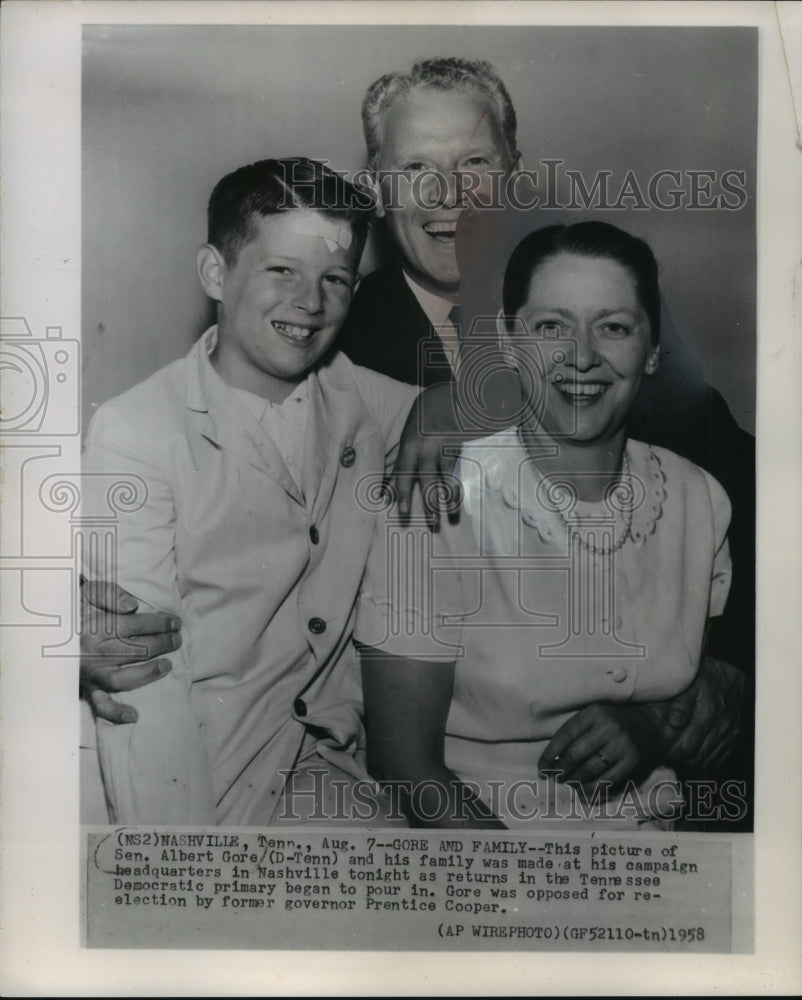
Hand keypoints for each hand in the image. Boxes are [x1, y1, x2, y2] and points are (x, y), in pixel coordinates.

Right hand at [80, 579, 180, 723]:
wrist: (42, 626)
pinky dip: (115, 712)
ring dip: (148, 673)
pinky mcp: (84, 686)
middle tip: (177, 638)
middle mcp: (92, 652)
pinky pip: (98, 703)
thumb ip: (110, 595)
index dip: (160, 623)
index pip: (135, 625)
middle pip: (135, 650)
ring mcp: (88, 672)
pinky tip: (134, 715)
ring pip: (122, 677)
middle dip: (162, 643)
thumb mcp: (87, 592)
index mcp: (95, 627)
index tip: (175, 621)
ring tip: (167, 665)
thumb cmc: (71, 607)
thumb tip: (132, 606)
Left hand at [391, 382, 462, 526]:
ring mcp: (443, 448)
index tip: (399, 511)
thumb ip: (399, 466)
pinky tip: (459, 500)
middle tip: (430, 523)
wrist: (448, 396)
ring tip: (450, 517)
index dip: (400, 493)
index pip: (402, 474)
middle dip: (428, 504)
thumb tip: (385, 492)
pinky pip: (457, 472)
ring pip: (444, 479)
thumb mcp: (408, 438)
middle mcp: (424, 448)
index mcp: (409, 446)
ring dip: (447, 500)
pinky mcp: (458, 447)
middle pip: (425, 481)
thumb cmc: (423, 420)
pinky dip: (458, 487)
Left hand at [538, 702, 661, 795]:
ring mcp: (621, 745)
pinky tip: (582, 792)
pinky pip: (607, 779)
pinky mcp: (632, 761)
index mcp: (594, 713)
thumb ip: (575, 732)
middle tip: (553, 778)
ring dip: (574, 780)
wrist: (651, 724)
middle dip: (561, 769)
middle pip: (576, 754)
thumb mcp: (594, 716)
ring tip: (567, 783)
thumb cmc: (614, 721)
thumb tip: (553, 759)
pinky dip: (592, 789)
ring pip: (590, 768)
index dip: (550, 753)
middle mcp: (608, 727)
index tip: (542, 767)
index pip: (565, 735)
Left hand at [657, 656, 745, 773]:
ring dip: (695, 762)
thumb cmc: (709, 678)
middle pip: (698, 758)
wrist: (736, 675)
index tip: (663, 752)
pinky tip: (698, 755)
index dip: (673, 754)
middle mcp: (722, 727)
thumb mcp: (691, 684)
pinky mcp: (737, 736)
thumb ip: (681, 704)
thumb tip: (673, 723)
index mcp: (707, 714)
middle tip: (669, 756)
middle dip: (682, 760)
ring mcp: (731, 733)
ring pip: (711, 761)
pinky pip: (723, 757)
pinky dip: (709, 761)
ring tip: (681, 757)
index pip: (687, 747)